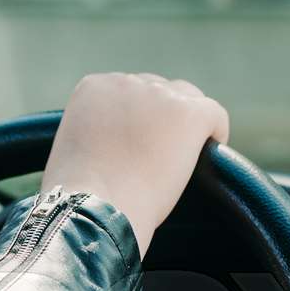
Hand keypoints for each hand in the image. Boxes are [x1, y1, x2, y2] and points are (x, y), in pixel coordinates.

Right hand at [42, 72, 229, 255]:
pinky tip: (208, 158)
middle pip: (157, 92)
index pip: (126, 93)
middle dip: (159, 121)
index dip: (134, 121)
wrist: (94, 208)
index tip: (135, 146)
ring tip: (180, 159)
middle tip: (156, 157)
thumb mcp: (74, 149)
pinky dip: (215, 134)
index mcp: (93, 87)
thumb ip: (94, 131)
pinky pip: (214, 115)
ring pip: (186, 100)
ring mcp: (159, 95)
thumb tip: (115, 143)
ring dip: (184, 127)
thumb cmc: (78, 196)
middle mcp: (125, 82)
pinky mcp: (189, 113)